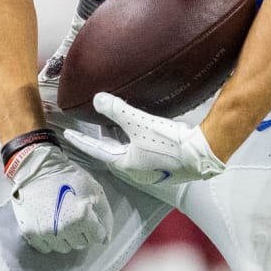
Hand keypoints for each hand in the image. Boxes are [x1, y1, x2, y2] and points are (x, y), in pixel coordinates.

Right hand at [7, 142, 112, 253]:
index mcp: (82, 217)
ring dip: (68, 238)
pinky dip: (51, 241)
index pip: (97, 237)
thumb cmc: (68, 177)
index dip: (97, 227)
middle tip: (78, 217)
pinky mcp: (30, 234)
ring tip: (64, 220)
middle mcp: (64, 229)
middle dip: (83, 232)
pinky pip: (46, 248)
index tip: (91, 218)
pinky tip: (51, 226)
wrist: (36, 170)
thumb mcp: (94, 188)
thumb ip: (104, 213)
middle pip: (81, 243)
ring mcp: (46, 233)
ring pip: (64, 248)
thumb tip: (105, 239)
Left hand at [63, 94, 225, 200]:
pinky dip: (135, 144)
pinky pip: (142, 154)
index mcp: (125, 165)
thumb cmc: (169, 142)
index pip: (97, 151)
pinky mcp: (165, 166)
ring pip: (128, 155)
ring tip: (115, 129)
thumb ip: (118, 111)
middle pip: (112, 154)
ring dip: (120, 143)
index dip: (82, 141)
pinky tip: (141, 135)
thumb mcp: (140, 123)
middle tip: (93, 131)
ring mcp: (151, 171)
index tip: (69, 135)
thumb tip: (97, 98)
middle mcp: (136, 172)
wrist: (201, 153)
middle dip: (102, 143)